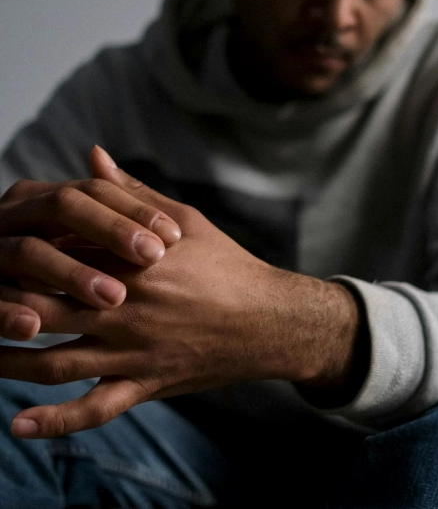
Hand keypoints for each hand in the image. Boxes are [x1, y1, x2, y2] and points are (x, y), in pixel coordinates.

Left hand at [3, 149, 360, 438]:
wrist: (268, 319)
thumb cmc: (227, 265)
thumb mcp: (185, 220)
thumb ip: (133, 192)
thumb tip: (92, 156)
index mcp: (131, 263)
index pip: (56, 256)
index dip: (16, 253)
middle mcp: (124, 309)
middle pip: (40, 309)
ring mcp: (133, 352)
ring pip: (52, 363)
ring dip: (5, 361)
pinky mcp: (146, 383)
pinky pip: (94, 409)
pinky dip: (55, 421)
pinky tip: (17, 424)